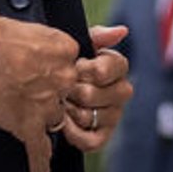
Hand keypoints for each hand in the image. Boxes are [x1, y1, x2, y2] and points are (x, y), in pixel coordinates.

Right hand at [0, 16, 80, 171]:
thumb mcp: (35, 27)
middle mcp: (63, 77)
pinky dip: (39, 161)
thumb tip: (59, 49)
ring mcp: (47, 102)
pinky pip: (39, 147)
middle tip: (28, 86)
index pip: (71, 66)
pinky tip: (41, 171)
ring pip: (54, 117)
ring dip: (41, 117)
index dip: (54, 69)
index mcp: (65, 50)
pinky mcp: (29, 122)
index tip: (42, 70)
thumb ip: (53, 42)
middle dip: (49, 93)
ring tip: (28, 114)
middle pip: (65, 93)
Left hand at [59, 25, 131, 151]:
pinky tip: (64, 123)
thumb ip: (98, 37)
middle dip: (73, 91)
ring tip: (61, 103)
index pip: (110, 69)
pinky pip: (91, 141)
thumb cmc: (69, 62)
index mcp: (117, 67)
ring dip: (69, 110)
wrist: (51, 85)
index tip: (77, 66)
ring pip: (90, 117)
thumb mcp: (80, 45)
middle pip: (94, 95)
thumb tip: (121, 30)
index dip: (89, 69)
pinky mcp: (103, 136)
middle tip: (63, 87)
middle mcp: (121, 92)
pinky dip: (74, 134)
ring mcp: (114, 115)